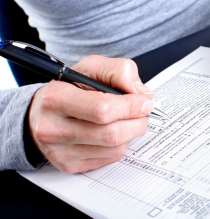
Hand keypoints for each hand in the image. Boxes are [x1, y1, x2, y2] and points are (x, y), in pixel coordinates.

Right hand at [28, 55, 152, 172]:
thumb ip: (119, 72)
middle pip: (112, 134)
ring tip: (128, 120)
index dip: (131, 107)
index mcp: (56, 99)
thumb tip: (141, 94)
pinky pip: (109, 159)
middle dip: (137, 122)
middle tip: (143, 113)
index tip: (144, 102)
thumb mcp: (92, 68)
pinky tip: (114, 132)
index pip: (103, 109)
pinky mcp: (68, 165)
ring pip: (114, 148)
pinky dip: (120, 145)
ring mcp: (59, 151)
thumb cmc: (70, 88)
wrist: (41, 112)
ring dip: (131, 133)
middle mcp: (53, 129)